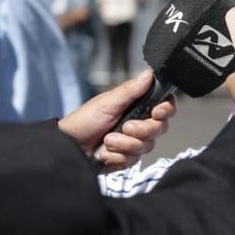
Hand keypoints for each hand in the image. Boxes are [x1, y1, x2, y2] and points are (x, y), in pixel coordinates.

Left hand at [58, 70, 176, 170]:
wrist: (68, 147)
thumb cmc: (84, 121)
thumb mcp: (107, 102)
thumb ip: (131, 90)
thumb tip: (150, 74)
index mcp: (138, 105)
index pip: (165, 106)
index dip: (166, 110)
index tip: (156, 112)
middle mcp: (139, 122)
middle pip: (160, 128)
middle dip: (142, 130)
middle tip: (125, 127)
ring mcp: (134, 141)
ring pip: (147, 146)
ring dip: (125, 145)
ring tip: (107, 140)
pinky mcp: (127, 157)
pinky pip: (134, 160)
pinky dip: (117, 157)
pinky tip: (105, 153)